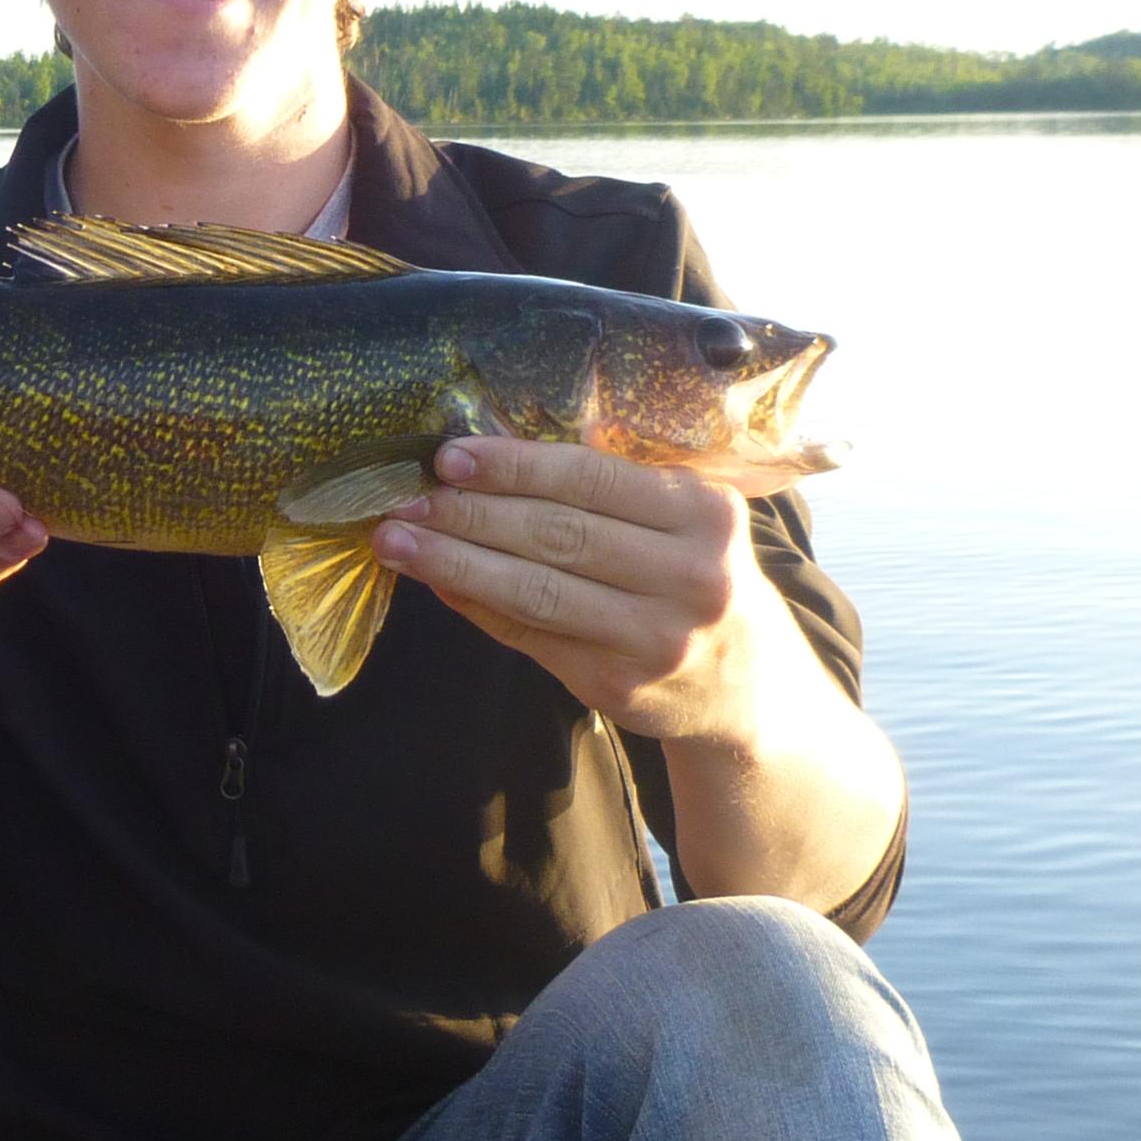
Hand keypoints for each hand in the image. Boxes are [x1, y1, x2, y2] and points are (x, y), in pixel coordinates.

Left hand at [370, 436, 825, 747]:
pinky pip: (530, 636)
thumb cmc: (693, 575)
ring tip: (395, 540)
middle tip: (404, 496)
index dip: (514, 467)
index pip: (593, 479)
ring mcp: (655, 639)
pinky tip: (436, 582)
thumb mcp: (685, 519)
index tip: (449, 455)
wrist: (745, 687)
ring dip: (454, 564)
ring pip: (535, 592)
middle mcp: (690, 577)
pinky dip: (475, 606)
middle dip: (470, 513)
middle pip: (557, 536)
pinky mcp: (619, 686)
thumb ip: (611, 487)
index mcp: (705, 514)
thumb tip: (490, 453)